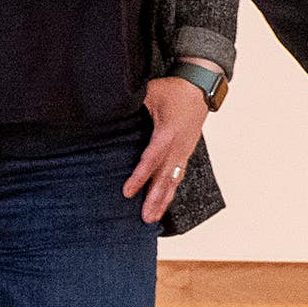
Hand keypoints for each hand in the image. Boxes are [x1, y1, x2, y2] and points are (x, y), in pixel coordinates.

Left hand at [124, 76, 207, 222]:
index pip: (151, 160)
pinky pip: (177, 175)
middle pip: (165, 178)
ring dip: (164, 201)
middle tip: (145, 218)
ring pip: (173, 180)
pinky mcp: (186, 152)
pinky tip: (164, 203)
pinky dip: (170, 191)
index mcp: (167, 133)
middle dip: (155, 199)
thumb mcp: (150, 93)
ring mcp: (184, 151)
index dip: (139, 177)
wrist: (200, 87)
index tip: (127, 192)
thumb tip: (106, 110)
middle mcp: (178, 146)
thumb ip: (131, 105)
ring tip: (153, 219)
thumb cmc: (174, 90)